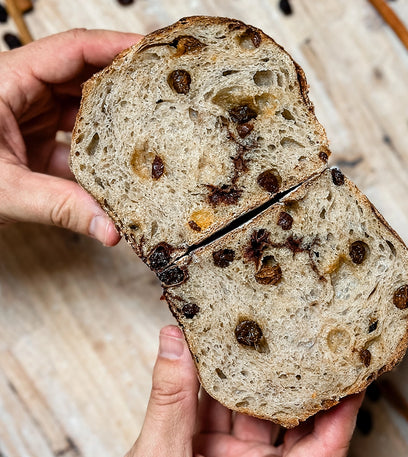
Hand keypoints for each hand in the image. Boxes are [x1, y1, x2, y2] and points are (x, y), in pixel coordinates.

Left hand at [0, 29, 140, 243]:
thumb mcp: (4, 189)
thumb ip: (59, 207)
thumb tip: (110, 229)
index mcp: (7, 81)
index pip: (72, 51)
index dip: (114, 46)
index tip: (151, 51)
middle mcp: (22, 92)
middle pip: (84, 77)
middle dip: (123, 86)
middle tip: (161, 92)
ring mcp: (30, 116)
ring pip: (83, 110)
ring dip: (113, 124)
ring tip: (148, 130)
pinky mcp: (35, 140)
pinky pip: (75, 140)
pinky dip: (96, 155)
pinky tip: (117, 168)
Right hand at [107, 325, 363, 456]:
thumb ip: (170, 403)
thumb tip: (174, 343)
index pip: (321, 452)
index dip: (341, 414)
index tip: (354, 377)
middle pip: (290, 421)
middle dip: (296, 380)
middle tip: (309, 338)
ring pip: (250, 406)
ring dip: (250, 372)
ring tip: (260, 332)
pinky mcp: (210, 447)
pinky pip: (218, 406)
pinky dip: (214, 379)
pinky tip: (214, 350)